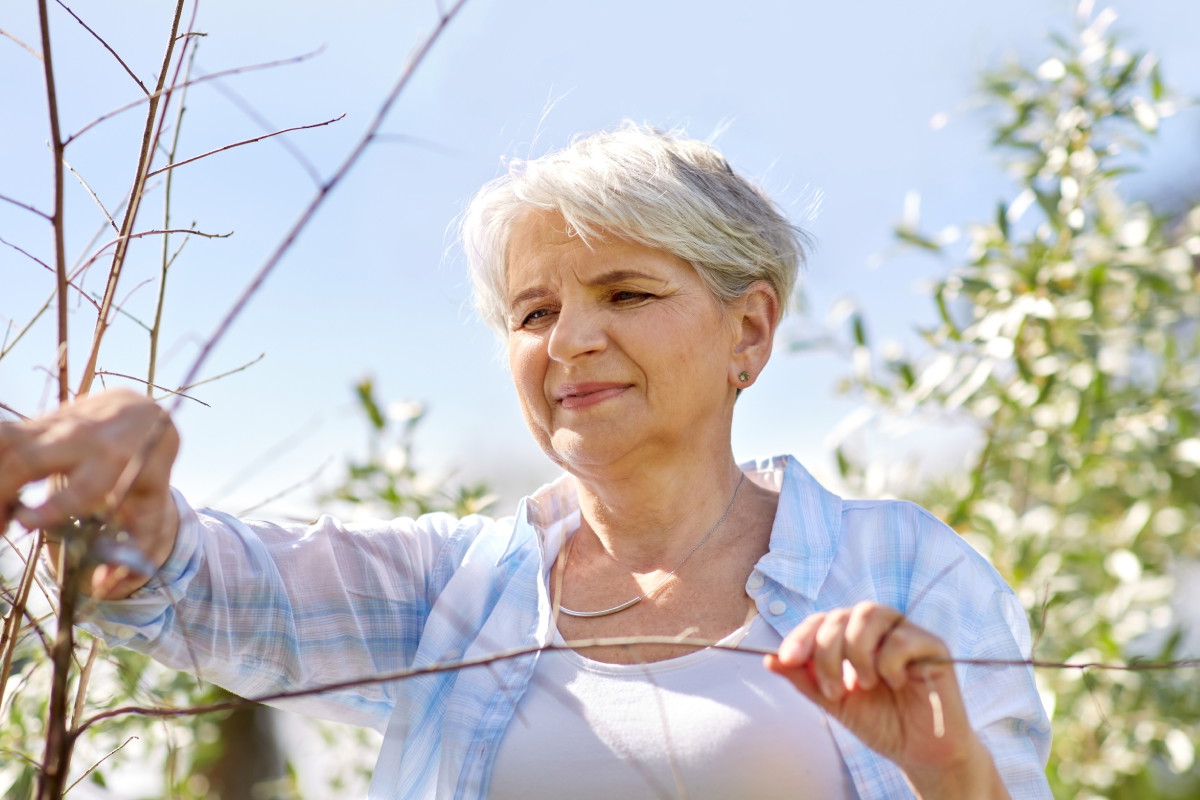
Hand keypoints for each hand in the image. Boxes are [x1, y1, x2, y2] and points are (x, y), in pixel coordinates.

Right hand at [0, 389, 179, 598]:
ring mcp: (57, 425)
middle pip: (28, 460)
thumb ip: (136, 549)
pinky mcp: (37, 421)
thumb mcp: (152, 505)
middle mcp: (83, 440)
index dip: (53, 507)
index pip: (82, 487)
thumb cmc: (146, 468)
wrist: (141, 413)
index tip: (25, 523)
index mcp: (116, 463)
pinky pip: (3, 437)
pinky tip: (2, 492)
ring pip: (7, 441)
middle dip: (0, 492)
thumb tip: (102, 587)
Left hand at [765, 602, 1008, 798]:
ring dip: (856, 653)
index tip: (787, 659)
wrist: (918, 752)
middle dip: (827, 652)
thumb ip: (805, 678)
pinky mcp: (932, 645)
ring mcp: (905, 632)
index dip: (801, 636)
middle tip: (833, 690)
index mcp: (852, 636)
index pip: (821, 621)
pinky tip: (894, 683)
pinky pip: (901, 638)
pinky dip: (889, 663)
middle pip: (842, 615)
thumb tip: (768, 658)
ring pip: (869, 614)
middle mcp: (878, 628)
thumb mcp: (834, 701)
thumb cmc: (879, 722)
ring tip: (864, 685)